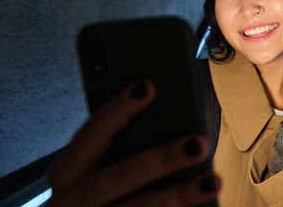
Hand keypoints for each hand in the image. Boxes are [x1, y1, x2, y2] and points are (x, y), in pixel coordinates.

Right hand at [47, 82, 219, 206]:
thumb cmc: (90, 189)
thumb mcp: (87, 169)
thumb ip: (113, 148)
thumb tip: (169, 117)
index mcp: (68, 168)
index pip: (92, 133)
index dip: (118, 110)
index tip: (147, 87)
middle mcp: (73, 198)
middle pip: (119, 177)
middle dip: (161, 161)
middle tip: (199, 143)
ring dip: (179, 196)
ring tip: (213, 180)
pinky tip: (204, 205)